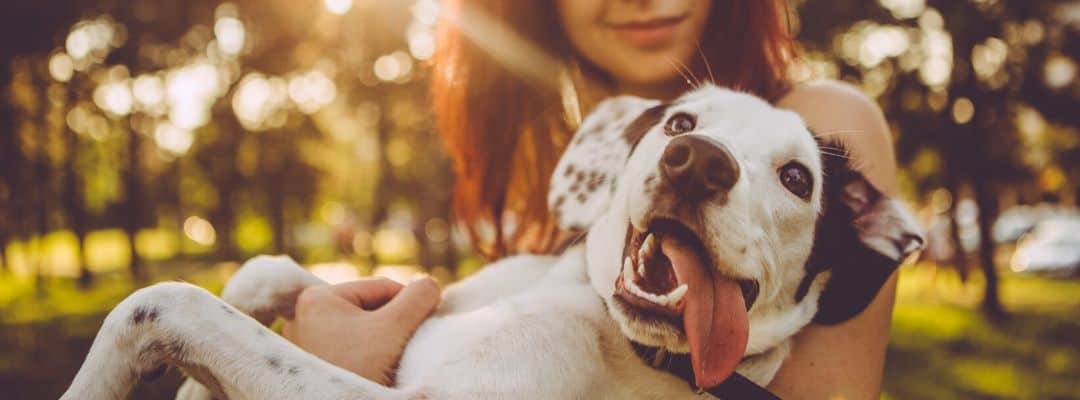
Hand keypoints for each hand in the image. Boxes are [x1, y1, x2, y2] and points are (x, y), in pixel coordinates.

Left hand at [282, 277, 440, 385]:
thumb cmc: (360, 368)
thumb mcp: (395, 326)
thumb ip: (418, 297)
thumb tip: (429, 285)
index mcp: (318, 297)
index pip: (382, 288)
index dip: (408, 306)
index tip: (420, 328)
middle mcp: (306, 316)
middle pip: (371, 308)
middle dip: (393, 325)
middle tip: (405, 347)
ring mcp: (309, 342)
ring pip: (364, 330)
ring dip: (384, 341)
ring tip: (392, 361)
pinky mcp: (317, 364)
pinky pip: (354, 348)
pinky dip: (371, 356)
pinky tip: (380, 370)